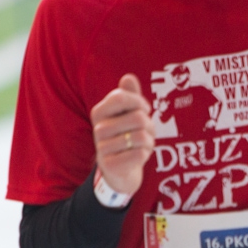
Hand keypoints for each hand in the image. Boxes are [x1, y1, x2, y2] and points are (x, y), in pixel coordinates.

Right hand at [90, 74, 153, 195]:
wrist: (119, 170)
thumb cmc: (125, 136)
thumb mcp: (128, 114)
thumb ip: (129, 95)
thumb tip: (128, 77)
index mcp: (99, 112)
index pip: (121, 98)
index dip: (140, 103)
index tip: (143, 110)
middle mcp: (98, 129)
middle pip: (138, 118)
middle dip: (149, 125)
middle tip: (144, 132)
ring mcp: (102, 148)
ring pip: (142, 137)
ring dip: (149, 141)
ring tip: (140, 145)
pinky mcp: (111, 165)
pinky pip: (140, 154)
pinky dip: (145, 155)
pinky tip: (137, 157)